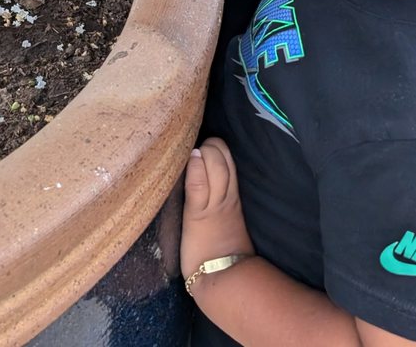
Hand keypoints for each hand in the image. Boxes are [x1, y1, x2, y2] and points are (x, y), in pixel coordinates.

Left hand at [180, 138, 253, 283]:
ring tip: (193, 150)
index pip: (229, 160)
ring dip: (203, 152)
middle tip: (198, 147)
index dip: (217, 148)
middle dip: (211, 144)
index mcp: (231, 196)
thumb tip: (205, 177)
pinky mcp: (197, 214)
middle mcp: (225, 196)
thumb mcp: (225, 218)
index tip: (205, 146)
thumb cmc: (220, 249)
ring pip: (215, 165)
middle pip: (223, 157)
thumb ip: (218, 197)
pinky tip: (190, 158)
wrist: (224, 278)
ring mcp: (213, 204)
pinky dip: (195, 169)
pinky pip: (199, 186)